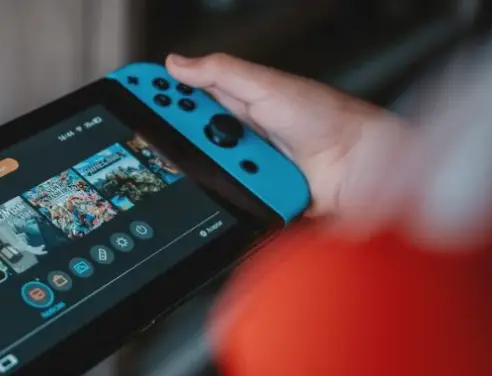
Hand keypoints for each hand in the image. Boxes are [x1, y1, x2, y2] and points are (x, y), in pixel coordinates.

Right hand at [167, 53, 412, 218]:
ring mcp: (242, 167)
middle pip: (186, 135)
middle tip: (159, 131)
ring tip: (236, 157)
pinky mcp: (251, 196)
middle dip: (175, 134)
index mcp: (237, 102)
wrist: (361, 168)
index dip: (157, 94)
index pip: (184, 95)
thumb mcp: (266, 86)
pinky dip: (226, 191)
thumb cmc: (329, 120)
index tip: (129, 91)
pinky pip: (224, 196)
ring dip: (211, 164)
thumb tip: (178, 63)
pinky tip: (241, 181)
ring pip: (203, 169)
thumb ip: (221, 73)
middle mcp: (236, 134)